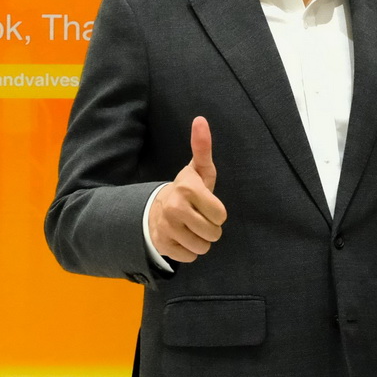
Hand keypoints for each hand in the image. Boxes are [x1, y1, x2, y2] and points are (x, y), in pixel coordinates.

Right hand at [147, 116, 226, 262]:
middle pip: (213, 233)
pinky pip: (190, 257)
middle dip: (211, 228)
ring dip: (201, 242)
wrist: (156, 209)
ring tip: (191, 228)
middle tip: (199, 218)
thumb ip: (202, 147)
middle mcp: (175, 208)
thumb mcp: (197, 170)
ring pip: (203, 248)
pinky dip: (189, 251)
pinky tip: (182, 238)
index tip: (207, 205)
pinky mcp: (162, 246)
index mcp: (188, 189)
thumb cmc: (187, 189)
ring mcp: (166, 228)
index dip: (218, 213)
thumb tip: (200, 119)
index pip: (220, 214)